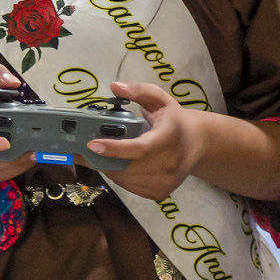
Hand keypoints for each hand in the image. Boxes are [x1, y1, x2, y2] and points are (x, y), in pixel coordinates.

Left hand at [87, 82, 204, 200]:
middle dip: (101, 158)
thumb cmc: (173, 120)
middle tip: (83, 148)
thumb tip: (114, 86)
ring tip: (100, 153)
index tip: (92, 144)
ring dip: (107, 167)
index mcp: (168, 137)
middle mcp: (169, 163)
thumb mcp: (159, 99)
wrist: (196, 144)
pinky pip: (129, 187)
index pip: (140, 149)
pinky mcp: (160, 193)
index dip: (114, 149)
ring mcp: (165, 182)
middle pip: (126, 166)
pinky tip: (117, 163)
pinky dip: (117, 176)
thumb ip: (138, 90)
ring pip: (124, 179)